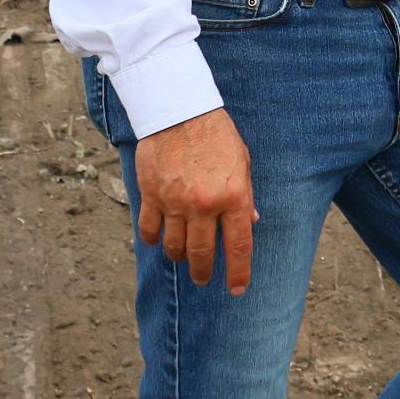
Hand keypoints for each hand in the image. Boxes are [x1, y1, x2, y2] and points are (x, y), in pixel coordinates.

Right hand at [134, 106, 257, 295]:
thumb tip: (251, 222)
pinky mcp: (151, 195)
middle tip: (203, 278)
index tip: (237, 289)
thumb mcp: (241, 162)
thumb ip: (245, 195)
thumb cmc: (216, 134)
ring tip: (182, 258)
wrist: (179, 109)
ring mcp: (175, 202)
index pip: (239, 246)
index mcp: (233, 196)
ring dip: (179, 258)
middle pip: (202, 254)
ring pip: (174, 248)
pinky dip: (153, 240)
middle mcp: (204, 205)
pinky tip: (158, 240)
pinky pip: (149, 230)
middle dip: (204, 272)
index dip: (238, 272)